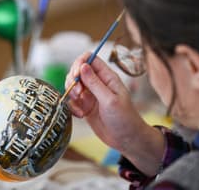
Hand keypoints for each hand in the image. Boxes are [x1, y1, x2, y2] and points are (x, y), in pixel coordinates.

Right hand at [65, 52, 164, 174]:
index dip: (79, 63)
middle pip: (77, 71)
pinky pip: (72, 101)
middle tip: (78, 94)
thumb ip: (95, 83)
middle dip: (73, 81)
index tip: (76, 76)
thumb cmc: (124, 119)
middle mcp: (97, 83)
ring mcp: (90, 94)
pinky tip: (80, 115)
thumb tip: (83, 66)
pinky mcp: (85, 106)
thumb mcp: (109, 100)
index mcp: (107, 77)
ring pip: (72, 86)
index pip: (90, 59)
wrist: (126, 140)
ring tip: (80, 108)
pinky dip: (72, 107)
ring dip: (72, 95)